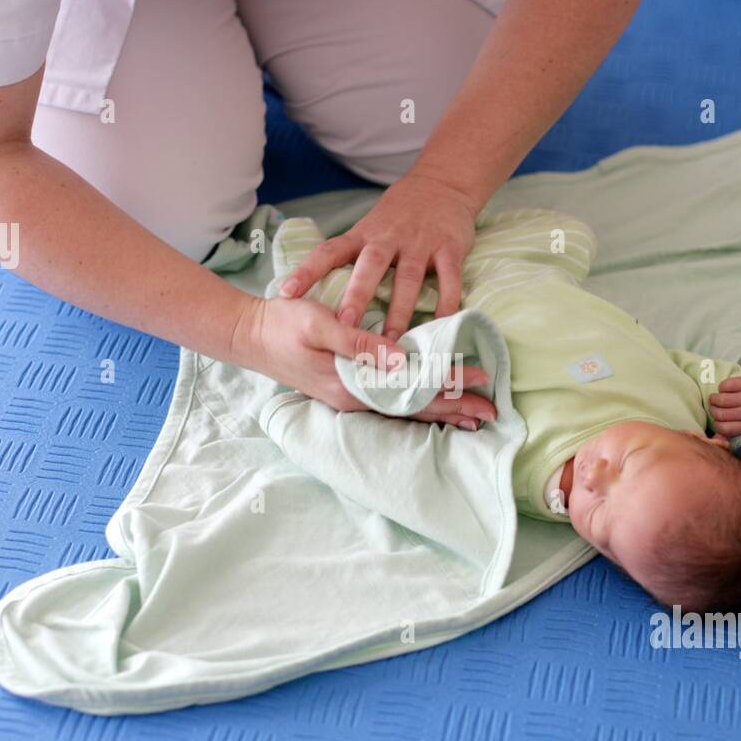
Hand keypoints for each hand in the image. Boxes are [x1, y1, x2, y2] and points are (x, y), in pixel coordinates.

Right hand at [231, 295, 496, 428]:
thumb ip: (358, 342)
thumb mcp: (318, 324)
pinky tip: (431, 405)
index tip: (483, 383)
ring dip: (439, 411)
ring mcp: (349, 396)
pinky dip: (416, 404)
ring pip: (404, 408)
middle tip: (492, 411)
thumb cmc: (282, 323)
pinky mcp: (346, 388)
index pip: (412, 392)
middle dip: (454, 409)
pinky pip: (390, 401)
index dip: (450, 388)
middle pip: (414, 408)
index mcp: (352, 385)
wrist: (247, 335)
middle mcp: (354, 398)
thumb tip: (400, 358)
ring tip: (471, 417)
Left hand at [277, 170, 480, 341]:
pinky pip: (449, 279)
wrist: (443, 183)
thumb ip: (350, 257)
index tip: (286, 293)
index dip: (306, 271)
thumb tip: (318, 294)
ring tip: (390, 340)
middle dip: (356, 296)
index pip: (329, 252)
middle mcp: (388, 238)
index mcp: (362, 235)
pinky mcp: (449, 247)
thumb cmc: (398, 216)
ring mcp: (420, 242)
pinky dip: (446, 303)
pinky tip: (440, 326)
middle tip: (344, 324)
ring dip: (399, 310)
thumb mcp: (368, 228)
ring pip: (408, 278)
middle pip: (369, 267)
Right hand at [708, 376, 740, 437]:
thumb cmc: (734, 412)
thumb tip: (715, 441)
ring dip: (714, 398)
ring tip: (718, 399)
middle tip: (717, 407)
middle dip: (713, 409)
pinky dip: (721, 387)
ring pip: (721, 400)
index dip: (716, 423)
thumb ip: (722, 435)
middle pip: (719, 414)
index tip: (720, 419)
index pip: (722, 428)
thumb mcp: (730, 426)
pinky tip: (725, 390)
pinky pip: (724, 386)